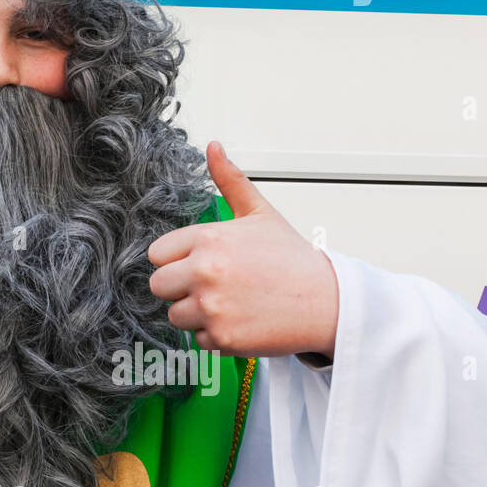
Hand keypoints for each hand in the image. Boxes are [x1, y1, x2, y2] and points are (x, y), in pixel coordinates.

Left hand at [147, 141, 338, 359]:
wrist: (328, 302)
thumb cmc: (293, 259)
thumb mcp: (260, 214)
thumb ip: (230, 181)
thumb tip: (213, 147)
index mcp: (208, 238)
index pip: (158, 254)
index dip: (177, 260)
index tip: (201, 264)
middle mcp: (204, 271)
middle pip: (158, 286)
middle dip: (181, 288)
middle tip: (215, 286)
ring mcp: (212, 306)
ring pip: (175, 315)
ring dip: (197, 314)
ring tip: (232, 303)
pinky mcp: (222, 336)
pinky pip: (198, 340)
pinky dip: (216, 336)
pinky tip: (242, 321)